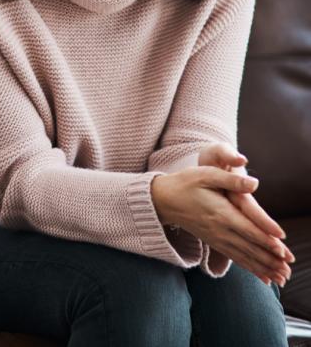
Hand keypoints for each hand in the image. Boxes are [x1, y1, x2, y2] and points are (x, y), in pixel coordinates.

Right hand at [197, 142, 294, 284]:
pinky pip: (236, 258)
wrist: (163, 200)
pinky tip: (265, 278)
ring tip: (283, 278)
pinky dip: (251, 268)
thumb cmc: (185, 183)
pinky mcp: (214, 243)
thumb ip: (231, 180)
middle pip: (249, 247)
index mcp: (220, 212)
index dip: (265, 238)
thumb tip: (255, 183)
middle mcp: (220, 229)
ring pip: (244, 256)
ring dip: (264, 267)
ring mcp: (216, 238)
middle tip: (289, 268)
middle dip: (271, 258)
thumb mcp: (206, 174)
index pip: (247, 228)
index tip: (282, 248)